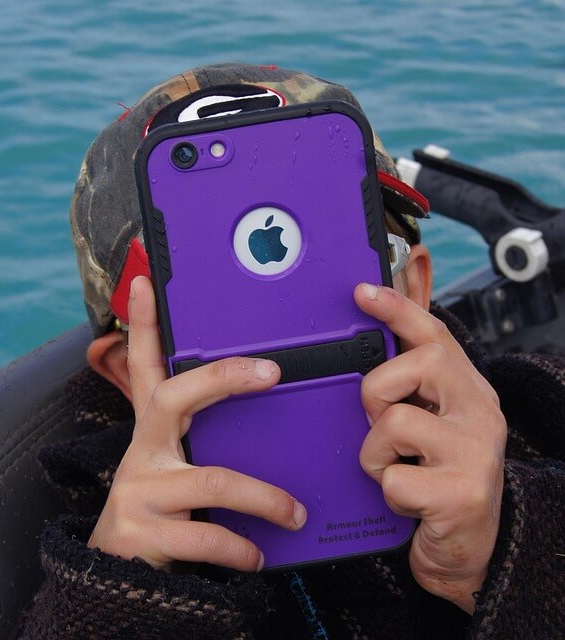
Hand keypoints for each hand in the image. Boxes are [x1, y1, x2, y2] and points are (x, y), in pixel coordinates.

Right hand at [88, 276, 306, 571]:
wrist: (116, 573)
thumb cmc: (162, 505)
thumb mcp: (176, 464)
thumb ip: (207, 440)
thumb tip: (270, 416)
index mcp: (151, 429)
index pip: (142, 367)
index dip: (142, 325)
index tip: (146, 282)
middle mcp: (140, 451)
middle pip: (172, 397)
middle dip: (223, 377)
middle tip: (272, 371)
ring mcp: (138, 491)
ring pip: (213, 480)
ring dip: (264, 497)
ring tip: (295, 513)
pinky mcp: (142, 535)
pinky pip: (206, 535)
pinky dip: (241, 547)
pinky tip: (259, 555)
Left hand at [355, 283, 505, 614]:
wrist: (470, 544)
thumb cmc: (440, 468)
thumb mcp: (431, 413)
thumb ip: (412, 361)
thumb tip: (411, 273)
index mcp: (466, 386)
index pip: (434, 332)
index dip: (398, 306)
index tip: (362, 291)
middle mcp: (480, 410)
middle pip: (418, 363)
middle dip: (379, 390)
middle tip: (384, 422)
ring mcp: (476, 452)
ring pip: (396, 423)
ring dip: (377, 452)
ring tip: (396, 468)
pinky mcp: (462, 494)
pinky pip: (394, 478)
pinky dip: (388, 491)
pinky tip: (408, 499)